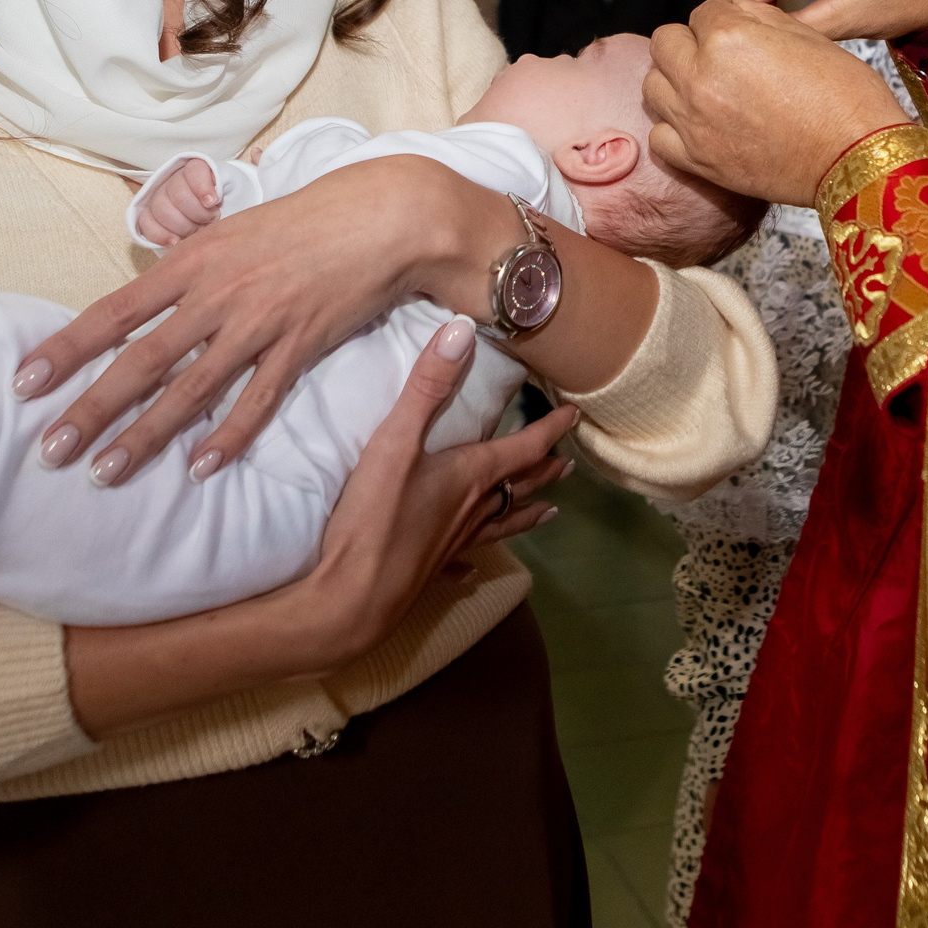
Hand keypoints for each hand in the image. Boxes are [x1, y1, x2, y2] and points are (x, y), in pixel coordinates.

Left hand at [18, 156, 489, 486]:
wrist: (380, 217)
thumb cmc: (303, 220)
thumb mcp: (230, 230)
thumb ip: (187, 268)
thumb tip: (147, 301)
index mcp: (192, 260)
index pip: (113, 311)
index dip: (66, 349)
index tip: (24, 383)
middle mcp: (216, 294)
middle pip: (141, 360)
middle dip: (91, 408)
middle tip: (50, 451)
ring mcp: (258, 323)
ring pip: (190, 389)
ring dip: (145, 435)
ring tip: (106, 473)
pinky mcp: (300, 347)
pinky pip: (257, 401)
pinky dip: (227, 436)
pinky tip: (199, 468)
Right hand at [139, 158, 220, 246]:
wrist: (212, 218)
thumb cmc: (225, 205)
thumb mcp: (233, 194)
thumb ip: (226, 191)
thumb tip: (215, 200)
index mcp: (196, 169)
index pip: (194, 171)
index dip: (202, 187)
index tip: (213, 202)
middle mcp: (174, 180)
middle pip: (179, 195)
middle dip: (197, 213)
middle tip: (210, 221)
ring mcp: (159, 197)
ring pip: (162, 210)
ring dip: (183, 226)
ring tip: (197, 232)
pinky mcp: (148, 215)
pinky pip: (146, 223)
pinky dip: (160, 235)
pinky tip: (175, 242)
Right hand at [303, 317, 576, 663]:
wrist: (352, 597)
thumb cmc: (375, 517)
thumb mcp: (396, 440)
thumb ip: (427, 386)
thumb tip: (461, 330)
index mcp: (471, 476)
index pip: (523, 448)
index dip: (550, 430)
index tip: (574, 415)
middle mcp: (472, 510)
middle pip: (518, 487)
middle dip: (545, 472)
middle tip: (569, 466)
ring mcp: (453, 543)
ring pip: (501, 523)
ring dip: (526, 512)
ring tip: (550, 513)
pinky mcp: (430, 569)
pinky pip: (462, 561)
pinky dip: (472, 561)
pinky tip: (472, 571)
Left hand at [646, 0, 906, 207]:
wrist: (857, 156)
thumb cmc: (844, 95)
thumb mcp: (806, 34)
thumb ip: (757, 16)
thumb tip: (733, 11)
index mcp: (728, 36)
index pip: (703, 11)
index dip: (724, 21)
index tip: (739, 34)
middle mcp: (700, 75)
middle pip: (666, 42)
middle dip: (690, 44)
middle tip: (719, 58)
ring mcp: (693, 120)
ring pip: (654, 85)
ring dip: (675, 82)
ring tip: (707, 89)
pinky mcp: (696, 159)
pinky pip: (659, 134)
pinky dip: (674, 127)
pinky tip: (700, 125)